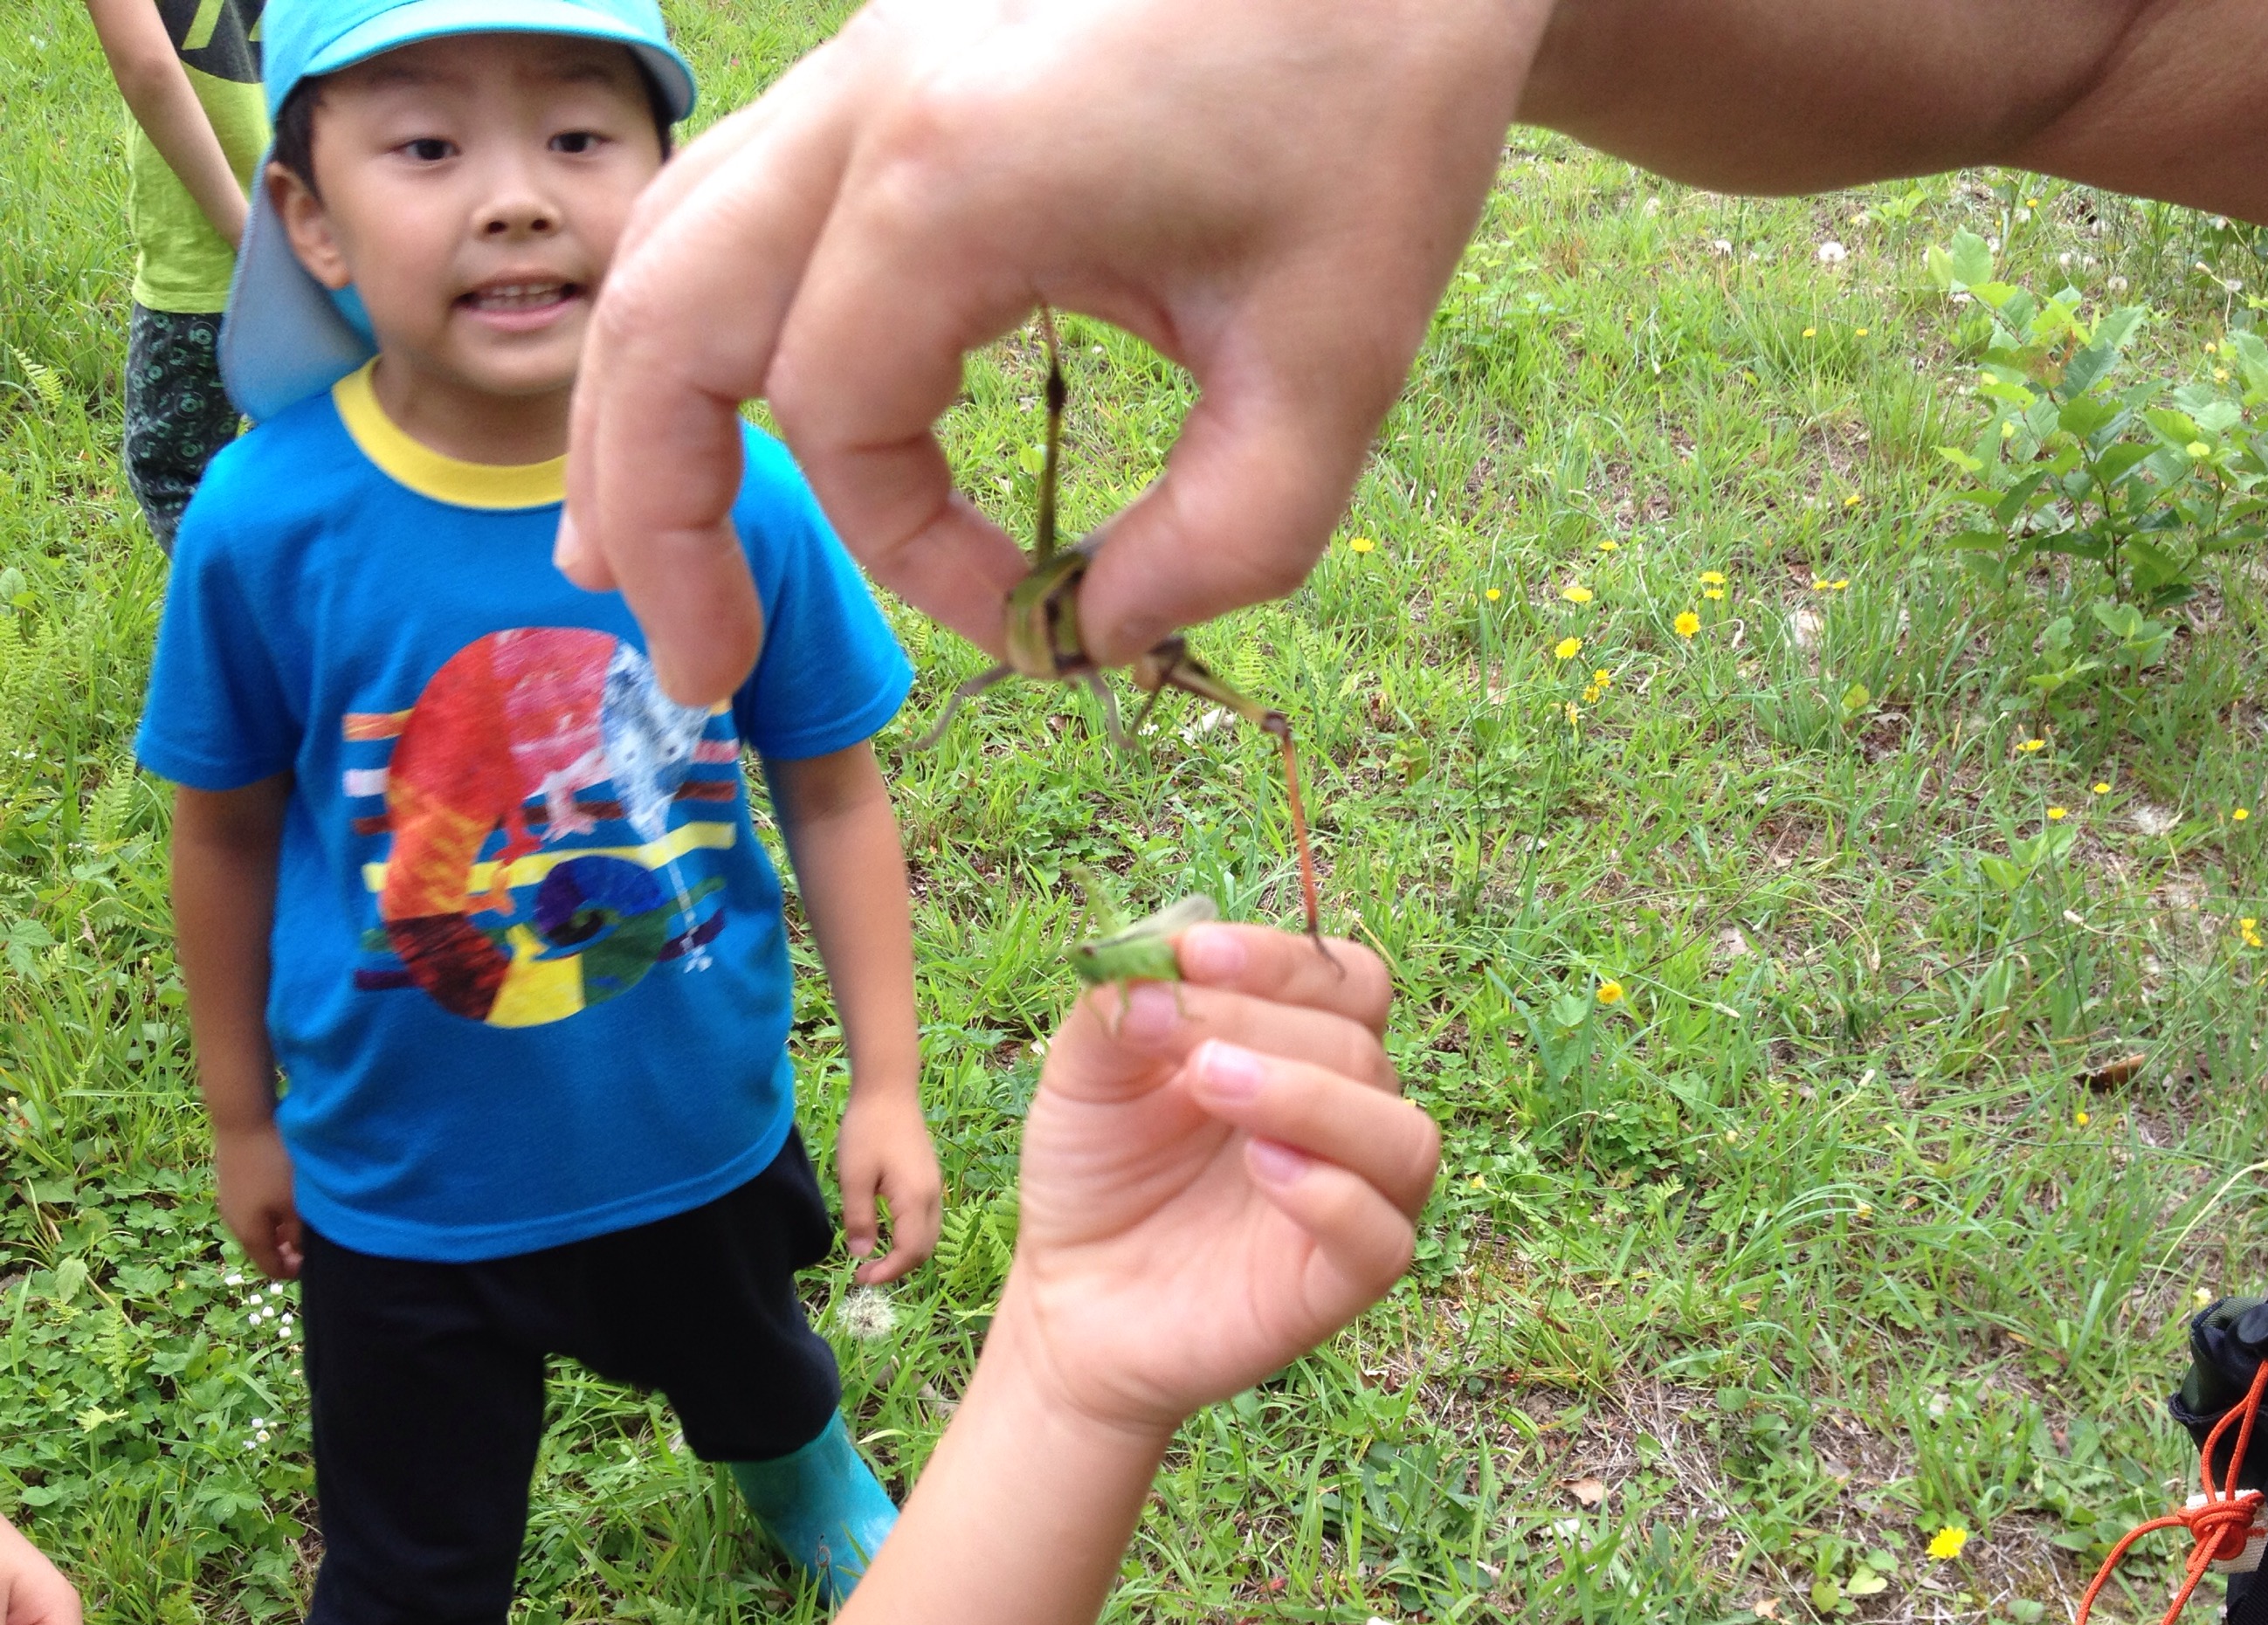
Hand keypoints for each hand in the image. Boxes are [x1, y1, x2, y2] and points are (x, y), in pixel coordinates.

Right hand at [215, 1120, 302, 1280]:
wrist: (242, 1120)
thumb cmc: (273, 1164)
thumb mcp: (295, 1204)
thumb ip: (300, 1236)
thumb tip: (302, 1255)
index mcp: (250, 1235)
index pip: (272, 1270)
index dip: (297, 1270)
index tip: (318, 1257)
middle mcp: (234, 1223)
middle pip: (265, 1249)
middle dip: (290, 1248)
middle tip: (314, 1235)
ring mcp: (230, 1202)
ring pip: (260, 1227)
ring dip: (282, 1227)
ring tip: (304, 1212)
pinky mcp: (232, 1183)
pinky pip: (254, 1208)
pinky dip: (273, 1209)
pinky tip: (289, 1192)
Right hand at [560, 0, 1550, 704]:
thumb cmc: (1377, 117)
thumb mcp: (1335, 366)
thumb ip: (1224, 545)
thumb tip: (1100, 635)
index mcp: (955, 176)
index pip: (841, 427)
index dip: (914, 559)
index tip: (1038, 616)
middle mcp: (868, 99)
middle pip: (665, 325)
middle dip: (657, 517)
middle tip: (698, 667)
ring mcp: (865, 59)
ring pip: (669, 246)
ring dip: (638, 411)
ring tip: (636, 559)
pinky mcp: (893, 54)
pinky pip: (736, 195)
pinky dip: (705, 318)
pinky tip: (736, 408)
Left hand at [837, 1084, 942, 1284]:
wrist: (889, 1090)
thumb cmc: (868, 1130)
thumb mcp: (854, 1177)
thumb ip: (860, 1218)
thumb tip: (863, 1254)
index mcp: (915, 1199)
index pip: (910, 1252)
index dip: (887, 1272)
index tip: (860, 1278)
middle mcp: (933, 1197)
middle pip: (924, 1249)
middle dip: (898, 1268)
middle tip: (865, 1272)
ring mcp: (934, 1187)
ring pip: (929, 1235)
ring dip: (905, 1253)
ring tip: (875, 1256)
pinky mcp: (929, 1178)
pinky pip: (927, 1219)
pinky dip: (910, 1236)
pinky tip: (887, 1230)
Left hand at [994, 924, 1439, 1439]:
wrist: (1067, 1300)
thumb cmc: (1095, 1175)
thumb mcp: (1086, 1074)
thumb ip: (1120, 1007)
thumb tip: (1159, 958)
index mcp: (1300, 1049)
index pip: (1342, 980)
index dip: (1280, 960)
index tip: (1196, 955)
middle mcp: (1342, 1117)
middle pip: (1360, 1045)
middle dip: (1263, 1024)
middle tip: (1180, 1045)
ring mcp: (1351, 1201)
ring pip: (1402, 1136)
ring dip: (1312, 1097)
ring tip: (1213, 1083)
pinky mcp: (1337, 1283)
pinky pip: (1383, 1237)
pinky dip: (1334, 1195)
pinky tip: (1261, 1168)